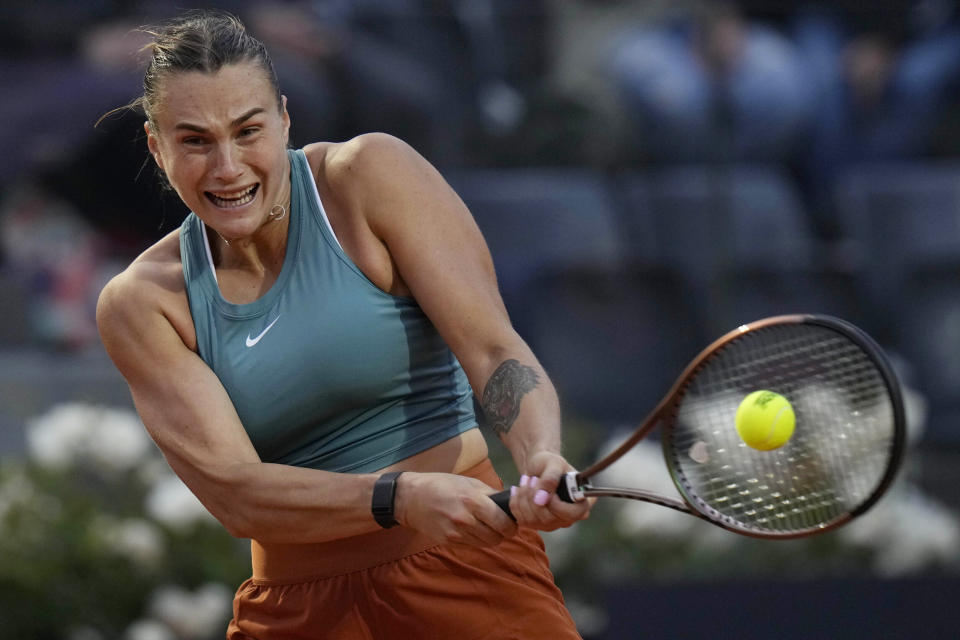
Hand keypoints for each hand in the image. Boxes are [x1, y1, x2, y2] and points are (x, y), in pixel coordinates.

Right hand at [394, 472, 517, 546]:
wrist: (411, 498)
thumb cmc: (442, 485)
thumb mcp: (468, 482)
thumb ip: (490, 494)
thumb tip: (510, 503)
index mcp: (473, 500)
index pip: (502, 522)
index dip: (512, 526)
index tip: (513, 523)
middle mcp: (465, 519)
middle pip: (496, 538)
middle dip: (503, 534)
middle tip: (502, 526)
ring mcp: (456, 533)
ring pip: (485, 544)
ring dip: (490, 538)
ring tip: (487, 527)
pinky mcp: (448, 542)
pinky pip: (472, 545)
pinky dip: (477, 540)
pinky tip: (473, 529)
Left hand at [508, 451, 592, 530]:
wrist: (538, 468)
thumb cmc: (550, 463)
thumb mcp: (553, 463)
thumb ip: (550, 478)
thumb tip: (541, 499)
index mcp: (581, 502)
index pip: (574, 514)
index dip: (558, 505)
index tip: (548, 491)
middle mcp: (569, 517)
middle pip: (549, 519)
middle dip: (534, 497)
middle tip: (531, 479)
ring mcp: (553, 523)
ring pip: (533, 520)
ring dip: (523, 498)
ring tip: (525, 480)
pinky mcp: (537, 525)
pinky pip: (523, 520)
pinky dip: (516, 503)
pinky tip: (518, 490)